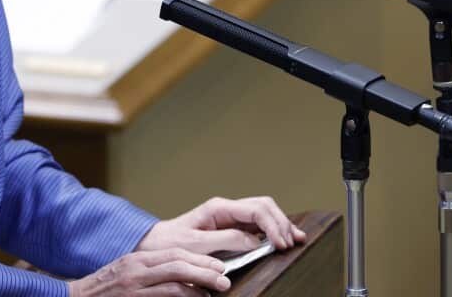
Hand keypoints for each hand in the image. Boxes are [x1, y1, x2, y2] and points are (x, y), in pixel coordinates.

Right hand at [69, 248, 229, 296]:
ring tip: (216, 289)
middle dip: (204, 268)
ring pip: (173, 280)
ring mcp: (133, 286)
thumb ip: (149, 273)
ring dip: (199, 285)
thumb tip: (181, 278)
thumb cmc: (102, 292)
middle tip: (224, 277)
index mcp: (136, 259)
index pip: (173, 252)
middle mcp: (135, 269)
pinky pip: (164, 296)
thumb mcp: (125, 275)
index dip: (198, 257)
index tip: (217, 264)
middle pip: (177, 262)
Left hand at [138, 197, 307, 254]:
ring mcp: (230, 217)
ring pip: (264, 212)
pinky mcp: (232, 227)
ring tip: (295, 240)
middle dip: (281, 222)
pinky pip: (258, 224)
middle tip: (292, 243)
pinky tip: (284, 238)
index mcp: (219, 208)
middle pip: (264, 206)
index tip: (280, 244)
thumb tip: (254, 242)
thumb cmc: (171, 244)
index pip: (255, 210)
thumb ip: (225, 240)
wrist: (156, 244)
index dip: (272, 225)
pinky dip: (273, 230)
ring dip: (281, 224)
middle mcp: (227, 209)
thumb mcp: (196, 244)